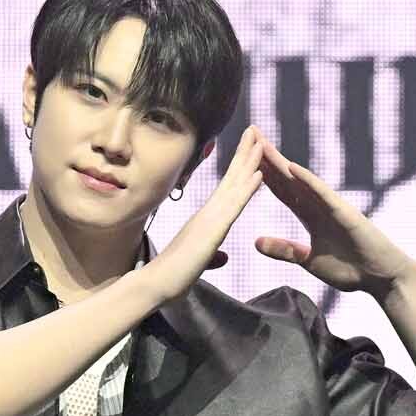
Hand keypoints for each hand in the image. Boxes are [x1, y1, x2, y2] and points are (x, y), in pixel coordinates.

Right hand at [149, 125, 265, 302]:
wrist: (154, 285)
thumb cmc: (171, 276)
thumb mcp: (199, 263)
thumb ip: (212, 257)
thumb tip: (222, 257)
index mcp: (205, 220)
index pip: (226, 189)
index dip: (239, 168)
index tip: (250, 148)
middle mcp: (207, 214)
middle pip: (231, 179)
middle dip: (244, 154)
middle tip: (255, 130)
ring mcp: (209, 220)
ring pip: (233, 186)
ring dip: (248, 162)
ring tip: (260, 140)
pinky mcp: (212, 231)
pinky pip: (234, 206)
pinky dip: (247, 189)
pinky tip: (260, 174)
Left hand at [251, 130, 415, 299]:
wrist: (381, 278)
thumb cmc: (350, 269)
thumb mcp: (308, 260)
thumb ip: (284, 249)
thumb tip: (255, 242)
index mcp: (310, 215)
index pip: (282, 190)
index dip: (262, 174)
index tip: (243, 158)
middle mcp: (319, 205)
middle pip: (288, 177)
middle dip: (268, 157)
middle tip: (248, 134)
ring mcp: (332, 206)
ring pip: (301, 179)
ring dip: (281, 161)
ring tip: (260, 143)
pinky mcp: (344, 212)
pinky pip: (322, 193)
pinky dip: (307, 180)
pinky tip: (291, 167)